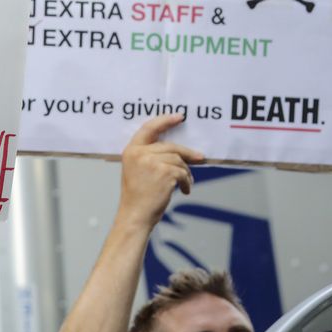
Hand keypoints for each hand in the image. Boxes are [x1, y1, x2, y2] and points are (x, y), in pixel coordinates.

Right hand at [118, 114, 203, 230]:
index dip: (164, 121)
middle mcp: (140, 153)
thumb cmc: (138, 196)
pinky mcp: (165, 172)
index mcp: (131, 151)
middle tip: (200, 158)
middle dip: (187, 153)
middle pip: (170, 146)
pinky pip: (183, 172)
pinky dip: (187, 182)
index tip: (179, 117)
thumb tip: (179, 152)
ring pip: (178, 160)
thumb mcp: (137, 170)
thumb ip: (150, 156)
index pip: (148, 128)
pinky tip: (183, 190)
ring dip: (185, 173)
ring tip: (184, 184)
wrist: (136, 214)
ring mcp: (152, 162)